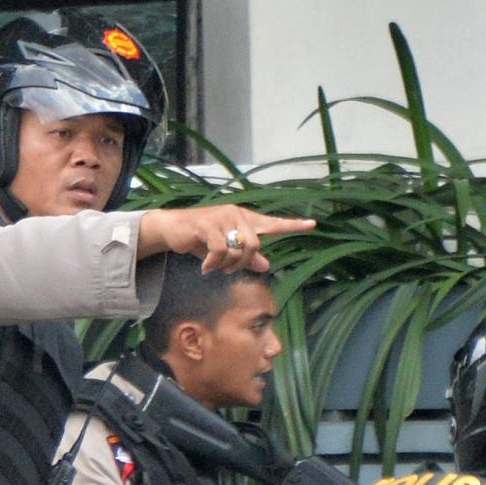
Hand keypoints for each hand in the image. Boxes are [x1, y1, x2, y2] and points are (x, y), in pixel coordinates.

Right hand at [137, 205, 318, 273]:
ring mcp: (222, 218)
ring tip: (214, 266)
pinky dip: (213, 264)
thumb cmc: (201, 239)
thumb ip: (246, 257)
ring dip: (226, 265)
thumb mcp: (226, 250)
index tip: (312, 225)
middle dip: (241, 263)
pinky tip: (205, 267)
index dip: (292, 225)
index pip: (272, 223)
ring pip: (238, 249)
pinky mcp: (207, 225)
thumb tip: (266, 265)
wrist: (173, 229)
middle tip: (227, 270)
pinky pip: (220, 251)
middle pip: (254, 246)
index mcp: (244, 219)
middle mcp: (236, 214)